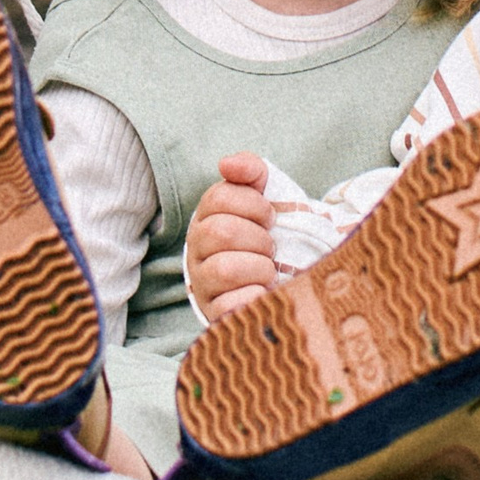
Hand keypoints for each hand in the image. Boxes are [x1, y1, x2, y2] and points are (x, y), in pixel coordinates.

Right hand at [185, 153, 279, 321]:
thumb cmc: (268, 237)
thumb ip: (251, 172)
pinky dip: (254, 296)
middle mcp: (197, 250)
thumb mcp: (265, 200)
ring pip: (224, 269)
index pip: (219, 197)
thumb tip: (227, 163)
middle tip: (270, 246)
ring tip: (267, 270)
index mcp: (206, 218)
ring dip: (258, 267)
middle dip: (257, 237)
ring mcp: (203, 285)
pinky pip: (230, 305)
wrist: (283, 283)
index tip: (270, 216)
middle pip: (220, 232)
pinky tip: (263, 292)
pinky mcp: (215, 316)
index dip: (254, 204)